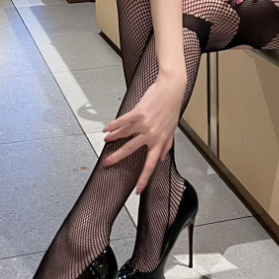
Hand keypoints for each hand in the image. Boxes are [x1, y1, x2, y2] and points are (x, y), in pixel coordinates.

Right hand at [102, 75, 186, 193]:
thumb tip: (162, 157)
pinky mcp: (138, 112)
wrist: (171, 89)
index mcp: (160, 140)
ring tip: (106, 141)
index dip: (144, 178)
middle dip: (117, 158)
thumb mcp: (173, 129)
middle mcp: (151, 134)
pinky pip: (122, 121)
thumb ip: (167, 145)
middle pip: (130, 150)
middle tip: (107, 163)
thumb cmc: (172, 107)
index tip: (138, 189)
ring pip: (124, 134)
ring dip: (113, 138)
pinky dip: (113, 125)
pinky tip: (107, 128)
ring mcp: (144, 123)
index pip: (151, 164)